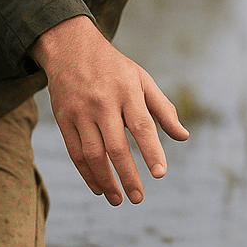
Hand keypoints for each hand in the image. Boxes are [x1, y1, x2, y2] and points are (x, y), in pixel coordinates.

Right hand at [31, 16, 189, 204]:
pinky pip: (75, 152)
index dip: (151, 151)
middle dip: (128, 176)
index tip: (160, 174)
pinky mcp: (64, 118)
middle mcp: (103, 102)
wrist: (70, 48)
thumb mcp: (142, 79)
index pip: (142, 126)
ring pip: (93, 154)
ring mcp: (80, 111)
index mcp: (127, 91)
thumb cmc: (114, 67)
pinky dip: (87, 173)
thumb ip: (163, 109)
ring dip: (106, 180)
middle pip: (116, 146)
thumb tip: (183, 137)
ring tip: (118, 199)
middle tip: (138, 198)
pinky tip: (99, 188)